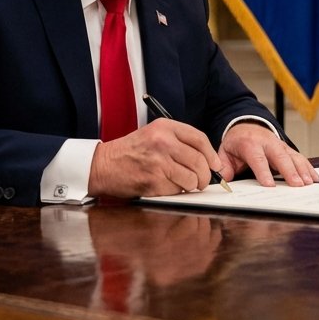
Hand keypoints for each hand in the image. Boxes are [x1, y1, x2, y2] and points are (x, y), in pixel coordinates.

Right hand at [88, 118, 220, 197]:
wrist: (103, 165)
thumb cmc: (130, 152)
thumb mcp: (154, 134)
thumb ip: (178, 142)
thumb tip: (207, 160)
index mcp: (165, 127)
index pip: (199, 139)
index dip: (211, 155)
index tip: (215, 165)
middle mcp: (163, 142)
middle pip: (200, 161)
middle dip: (205, 176)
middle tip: (202, 181)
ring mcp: (159, 162)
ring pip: (192, 178)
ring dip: (191, 185)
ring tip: (182, 184)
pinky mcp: (154, 181)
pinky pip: (178, 190)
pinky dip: (176, 192)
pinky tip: (165, 186)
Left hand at [217, 122, 318, 187]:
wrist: (245, 125)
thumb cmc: (236, 143)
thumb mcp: (225, 152)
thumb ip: (224, 167)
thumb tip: (225, 181)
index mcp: (249, 143)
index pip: (257, 158)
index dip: (263, 172)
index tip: (269, 185)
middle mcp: (267, 142)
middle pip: (280, 156)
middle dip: (289, 171)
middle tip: (297, 185)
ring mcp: (279, 144)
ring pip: (293, 156)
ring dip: (302, 169)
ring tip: (308, 183)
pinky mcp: (287, 148)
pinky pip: (299, 157)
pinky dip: (308, 167)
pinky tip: (314, 177)